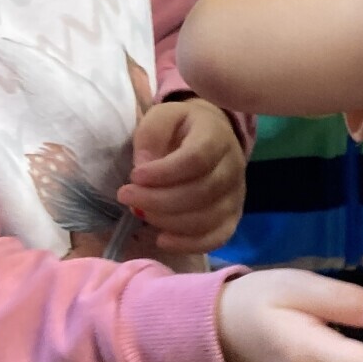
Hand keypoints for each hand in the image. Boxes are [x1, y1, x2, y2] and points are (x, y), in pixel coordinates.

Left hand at [120, 99, 245, 254]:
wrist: (212, 137)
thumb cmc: (181, 127)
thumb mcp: (161, 116)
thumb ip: (150, 136)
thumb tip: (144, 167)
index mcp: (216, 136)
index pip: (196, 159)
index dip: (164, 173)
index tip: (135, 176)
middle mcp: (233, 167)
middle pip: (201, 192)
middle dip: (158, 200)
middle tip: (126, 196)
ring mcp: (236, 195)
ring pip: (207, 218)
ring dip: (168, 221)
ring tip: (140, 213)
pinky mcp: (232, 217)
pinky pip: (216, 238)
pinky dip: (188, 244)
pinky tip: (162, 239)